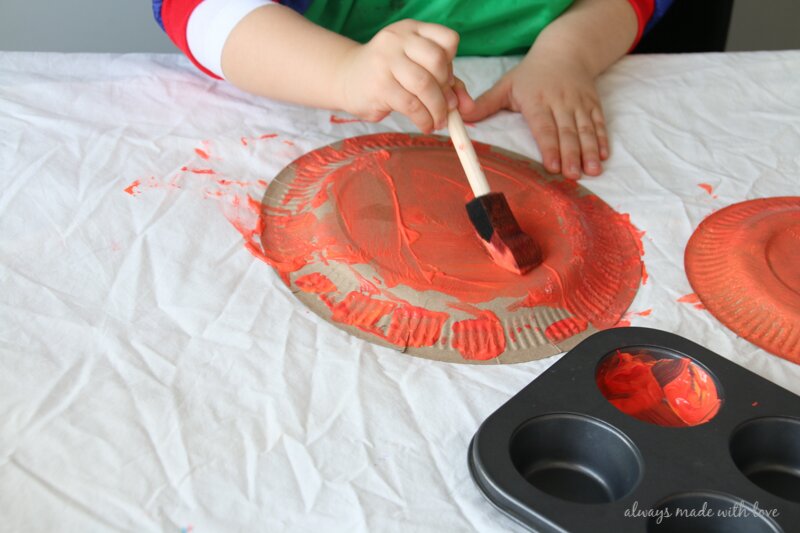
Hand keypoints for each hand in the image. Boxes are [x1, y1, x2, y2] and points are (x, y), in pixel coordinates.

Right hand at [336, 19, 460, 132]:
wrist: (347, 79)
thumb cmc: (389, 74)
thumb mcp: (417, 69)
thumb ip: (447, 84)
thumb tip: (469, 108)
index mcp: (412, 30)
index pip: (448, 39)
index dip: (452, 63)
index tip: (446, 80)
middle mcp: (399, 40)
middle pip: (439, 61)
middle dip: (447, 89)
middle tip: (445, 106)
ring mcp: (387, 61)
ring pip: (425, 86)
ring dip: (438, 109)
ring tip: (438, 121)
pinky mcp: (380, 85)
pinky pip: (411, 105)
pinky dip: (424, 119)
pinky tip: (425, 124)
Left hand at [460, 52, 608, 178]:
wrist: (565, 50)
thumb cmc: (530, 74)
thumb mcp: (507, 85)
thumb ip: (486, 104)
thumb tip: (462, 117)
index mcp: (537, 100)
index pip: (544, 127)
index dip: (549, 147)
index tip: (552, 166)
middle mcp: (560, 102)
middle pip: (567, 132)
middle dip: (571, 155)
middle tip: (573, 175)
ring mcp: (579, 103)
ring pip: (586, 130)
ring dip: (590, 151)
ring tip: (592, 171)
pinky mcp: (593, 104)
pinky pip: (599, 123)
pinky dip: (602, 139)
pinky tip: (604, 155)